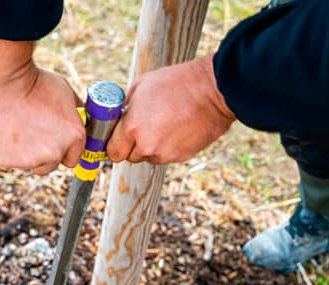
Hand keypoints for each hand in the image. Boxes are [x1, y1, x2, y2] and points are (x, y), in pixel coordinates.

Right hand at [0, 30, 85, 174]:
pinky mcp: (6, 160)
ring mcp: (30, 159)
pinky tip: (1, 128)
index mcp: (74, 136)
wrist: (1, 77)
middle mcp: (54, 152)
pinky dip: (4, 148)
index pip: (71, 158)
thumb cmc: (33, 79)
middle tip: (30, 130)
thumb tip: (79, 117)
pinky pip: (7, 159)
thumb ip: (73, 112)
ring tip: (14, 125)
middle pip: (49, 165)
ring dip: (23, 152)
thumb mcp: (64, 91)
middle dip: (42, 153)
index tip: (52, 139)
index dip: (61, 148)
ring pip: (27, 162)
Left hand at [107, 55, 234, 164]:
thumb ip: (125, 106)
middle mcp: (147, 146)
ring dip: (151, 146)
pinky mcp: (181, 157)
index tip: (119, 137)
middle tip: (143, 127)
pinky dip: (168, 146)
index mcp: (133, 128)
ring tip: (164, 123)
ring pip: (150, 157)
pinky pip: (167, 155)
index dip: (115, 144)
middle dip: (133, 145)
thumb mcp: (142, 85)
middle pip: (131, 157)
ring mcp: (165, 154)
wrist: (214, 91)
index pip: (113, 152)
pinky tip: (177, 128)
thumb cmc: (177, 82)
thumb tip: (118, 116)